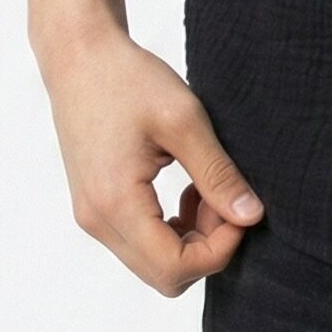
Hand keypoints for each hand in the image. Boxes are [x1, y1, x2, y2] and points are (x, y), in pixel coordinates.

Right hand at [37, 20, 264, 296]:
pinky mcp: (95, 206)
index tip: (241, 210)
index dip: (219, 250)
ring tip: (206, 187)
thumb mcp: (184, 120)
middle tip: (225, 197)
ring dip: (191, 236)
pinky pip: (140, 241)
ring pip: (153, 261)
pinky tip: (187, 187)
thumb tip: (251, 217)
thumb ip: (217, 174)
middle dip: (207, 246)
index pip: (174, 268)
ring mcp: (92, 216)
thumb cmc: (129, 79)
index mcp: (115, 203)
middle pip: (164, 274)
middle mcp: (97, 220)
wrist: (80, 56)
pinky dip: (172, 227)